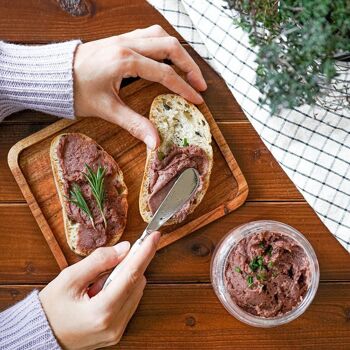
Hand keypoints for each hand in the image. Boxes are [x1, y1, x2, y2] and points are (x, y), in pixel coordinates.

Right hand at [39, 232, 159, 349]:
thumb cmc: (51, 308)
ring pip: (136, 292)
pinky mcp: (117, 332)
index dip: (145, 253)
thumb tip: (124, 248)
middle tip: (117, 254)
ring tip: (98, 281)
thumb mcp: (69, 279)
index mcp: (102, 312)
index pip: (131, 276)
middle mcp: (114, 325)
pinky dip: (122, 289)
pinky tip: (102, 289)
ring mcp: (117, 331)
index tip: (154, 237)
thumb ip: (99, 261)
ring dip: (125, 277)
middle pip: (136, 283)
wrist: (42, 335)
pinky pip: (129, 302)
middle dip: (131, 264)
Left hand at [73, 25, 206, 149]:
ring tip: (187, 70)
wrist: (54, 74)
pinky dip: (163, 45)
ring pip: (160, 35)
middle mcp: (127, 44)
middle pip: (170, 46)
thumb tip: (156, 143)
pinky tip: (166, 58)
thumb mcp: (106, 110)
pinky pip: (148, 34)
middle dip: (189, 65)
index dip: (184, 88)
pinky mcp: (119, 40)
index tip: (197, 100)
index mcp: (125, 61)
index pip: (165, 73)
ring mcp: (123, 38)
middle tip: (200, 84)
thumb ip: (135, 124)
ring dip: (178, 51)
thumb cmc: (76, 91)